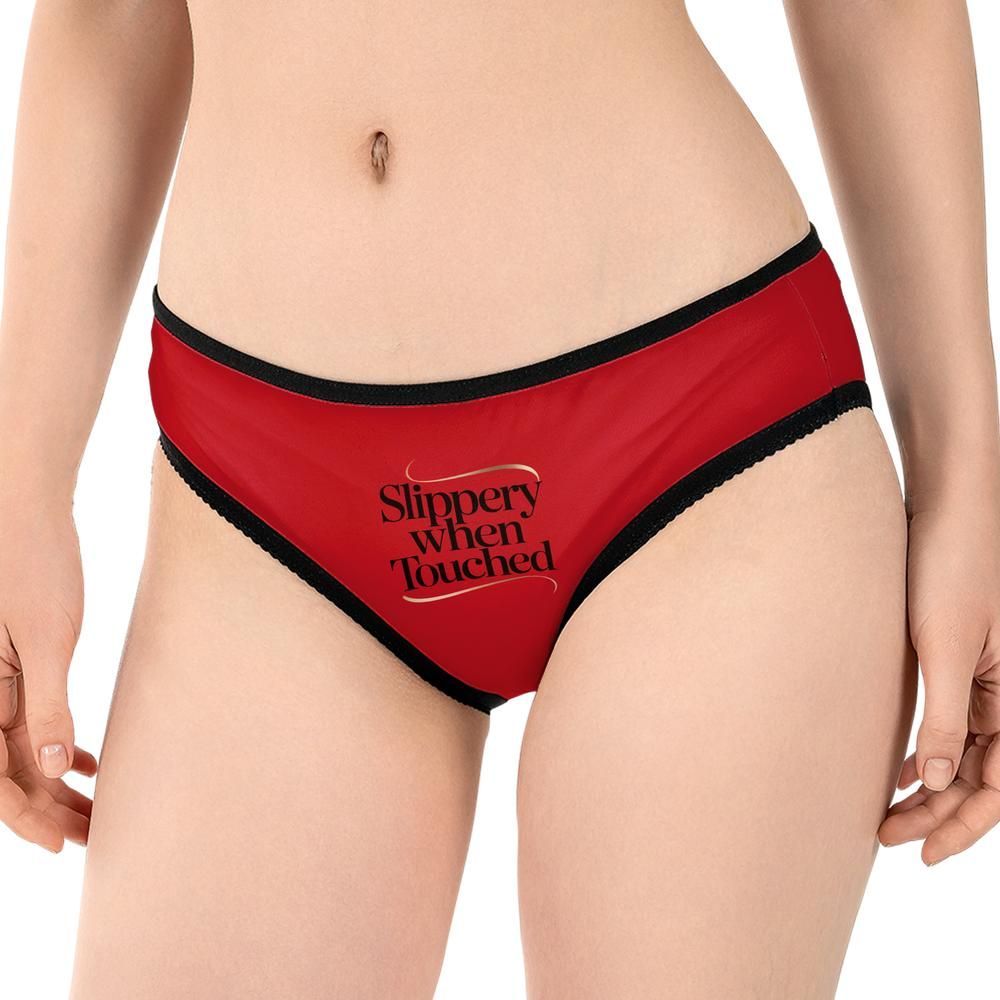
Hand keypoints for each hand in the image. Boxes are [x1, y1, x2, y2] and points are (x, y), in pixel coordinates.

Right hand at [0, 496, 95, 850]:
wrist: (26, 508)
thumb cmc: (34, 565)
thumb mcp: (47, 640)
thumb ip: (48, 706)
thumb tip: (56, 770)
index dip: (26, 818)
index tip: (63, 843)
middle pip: (8, 772)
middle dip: (49, 809)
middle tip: (96, 833)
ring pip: (20, 750)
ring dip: (56, 782)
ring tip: (99, 808)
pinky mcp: (12, 666)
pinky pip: (27, 721)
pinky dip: (57, 746)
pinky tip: (89, 762)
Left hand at [879, 501, 999, 864]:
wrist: (946, 510)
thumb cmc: (950, 568)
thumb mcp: (943, 646)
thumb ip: (946, 715)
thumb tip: (939, 782)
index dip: (964, 827)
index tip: (924, 853)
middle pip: (981, 776)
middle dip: (939, 814)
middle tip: (889, 837)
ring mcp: (988, 680)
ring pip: (965, 753)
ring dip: (931, 787)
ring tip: (888, 813)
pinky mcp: (962, 662)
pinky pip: (955, 722)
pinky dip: (930, 751)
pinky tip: (902, 770)